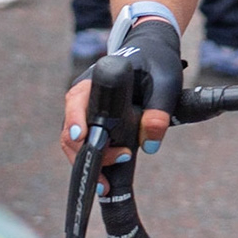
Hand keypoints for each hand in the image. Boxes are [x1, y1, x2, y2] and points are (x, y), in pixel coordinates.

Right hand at [60, 16, 182, 165]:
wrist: (155, 52)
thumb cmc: (158, 62)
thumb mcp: (165, 82)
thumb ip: (158, 111)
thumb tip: (149, 145)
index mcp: (94, 81)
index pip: (76, 101)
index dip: (75, 120)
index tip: (80, 137)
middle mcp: (83, 98)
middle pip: (71, 130)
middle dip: (87, 152)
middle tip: (112, 167)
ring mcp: (86, 112)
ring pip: (76, 142)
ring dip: (90, 162)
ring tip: (104, 185)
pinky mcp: (96, 123)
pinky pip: (89, 144)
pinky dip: (96, 160)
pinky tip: (106, 178)